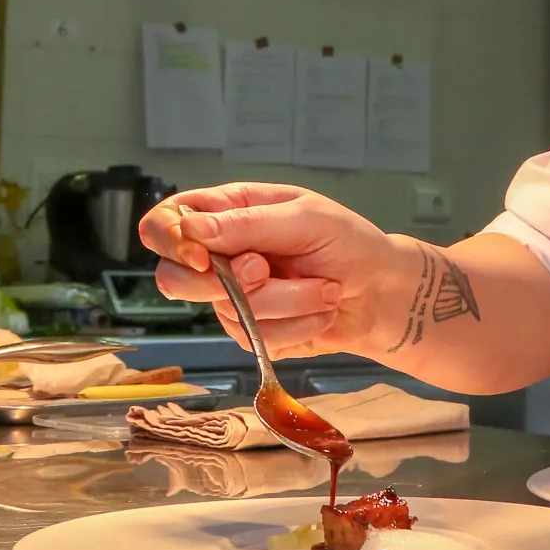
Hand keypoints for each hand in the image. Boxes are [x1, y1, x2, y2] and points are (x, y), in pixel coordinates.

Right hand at [137, 182, 420, 358]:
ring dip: (286, 301)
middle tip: (266, 270)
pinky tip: (321, 309)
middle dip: (222, 282)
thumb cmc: (349, 243)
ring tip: (324, 287)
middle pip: (174, 278)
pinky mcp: (252, 332)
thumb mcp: (306, 218)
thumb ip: (248, 224)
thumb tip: (193, 230)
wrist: (383, 293)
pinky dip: (297, 324)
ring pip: (226, 311)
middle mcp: (222, 255)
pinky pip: (256, 337)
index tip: (202, 256)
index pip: (166, 222)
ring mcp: (233, 297)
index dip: (170, 241)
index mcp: (228, 212)